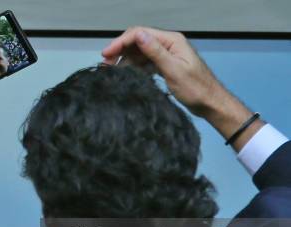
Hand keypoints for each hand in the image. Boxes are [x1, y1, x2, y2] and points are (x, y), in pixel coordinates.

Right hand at [102, 27, 260, 150]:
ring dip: (124, 60)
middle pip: (138, 41)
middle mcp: (168, 44)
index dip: (120, 42)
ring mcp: (166, 55)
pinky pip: (145, 62)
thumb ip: (155, 52)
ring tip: (111, 72)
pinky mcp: (165, 66)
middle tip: (104, 64)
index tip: (105, 55)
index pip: (140, 34)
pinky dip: (134, 67)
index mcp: (171, 41)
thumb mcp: (174, 70)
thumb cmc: (197, 89)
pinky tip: (126, 75)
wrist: (211, 104)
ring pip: (139, 53)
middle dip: (120, 50)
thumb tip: (138, 35)